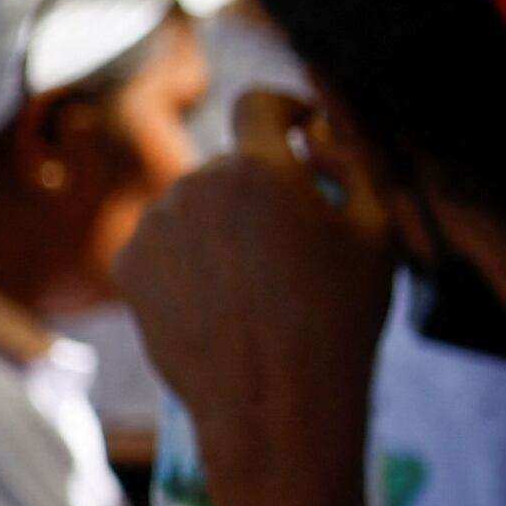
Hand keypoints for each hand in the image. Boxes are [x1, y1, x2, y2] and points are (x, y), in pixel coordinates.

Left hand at [116, 96, 396, 456]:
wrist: (274, 402)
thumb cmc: (338, 320)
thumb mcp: (376, 236)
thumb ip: (351, 168)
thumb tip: (314, 141)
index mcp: (260, 170)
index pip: (260, 103)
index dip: (286, 108)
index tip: (301, 128)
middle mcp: (196, 185)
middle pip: (233, 165)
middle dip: (263, 190)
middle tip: (295, 244)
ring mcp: (154, 226)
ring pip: (197, 204)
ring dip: (224, 224)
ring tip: (258, 284)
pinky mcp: (129, 264)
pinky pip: (166, 241)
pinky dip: (192, 258)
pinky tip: (222, 300)